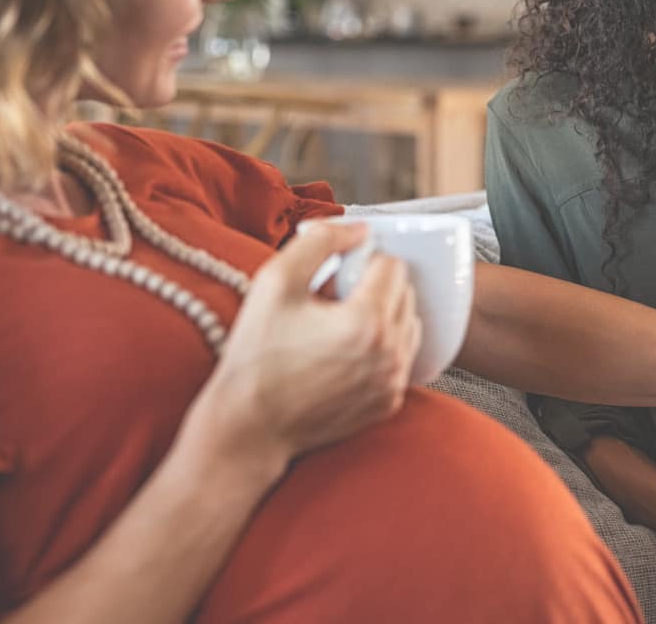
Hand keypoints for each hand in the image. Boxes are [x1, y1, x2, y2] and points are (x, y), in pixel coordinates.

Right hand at [196, 220, 422, 468]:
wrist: (248, 426)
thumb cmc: (256, 353)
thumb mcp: (275, 281)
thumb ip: (321, 241)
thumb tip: (360, 230)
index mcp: (367, 321)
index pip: (393, 265)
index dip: (363, 261)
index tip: (335, 275)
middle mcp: (390, 354)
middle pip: (405, 293)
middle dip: (376, 287)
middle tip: (333, 299)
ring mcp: (392, 382)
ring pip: (408, 325)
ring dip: (384, 316)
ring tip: (339, 325)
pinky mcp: (388, 403)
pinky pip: (401, 359)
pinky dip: (382, 348)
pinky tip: (345, 352)